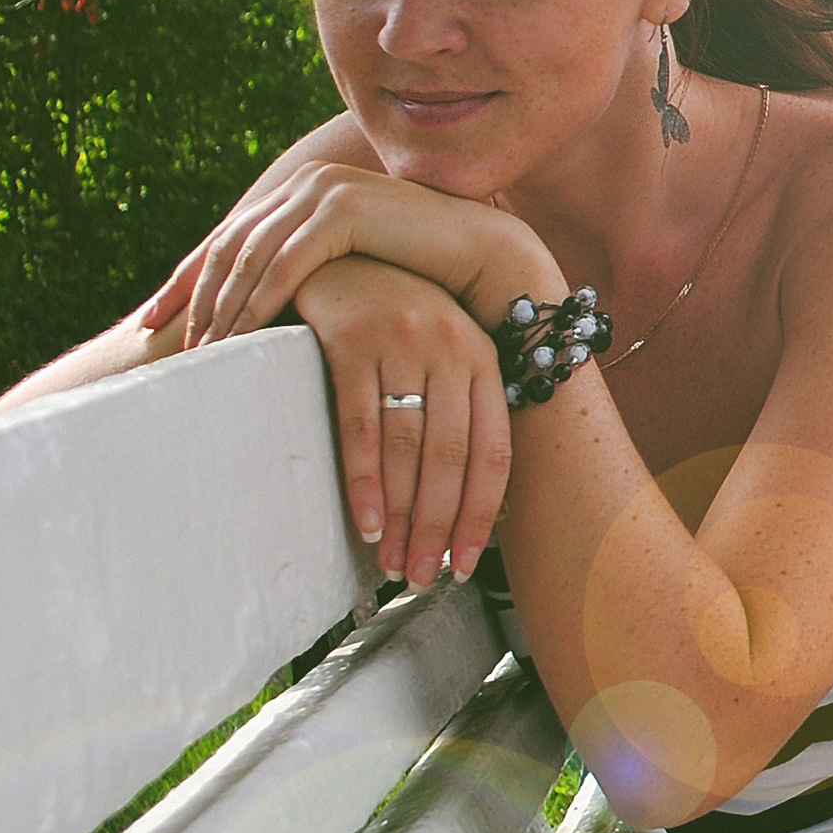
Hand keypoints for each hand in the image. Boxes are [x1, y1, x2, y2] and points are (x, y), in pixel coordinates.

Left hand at [144, 162, 553, 344]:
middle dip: (192, 295)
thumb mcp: (353, 267)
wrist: (482, 254)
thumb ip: (315, 269)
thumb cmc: (423, 271)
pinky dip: (258, 301)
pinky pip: (286, 262)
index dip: (187, 278)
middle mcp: (306, 182)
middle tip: (165, 341)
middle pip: (229, 243)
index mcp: (303, 190)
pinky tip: (240, 335)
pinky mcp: (344, 211)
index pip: (230, 236)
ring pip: (252, 254)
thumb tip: (269, 304)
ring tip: (204, 350)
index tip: (154, 318)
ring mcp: (324, 191)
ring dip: (222, 306)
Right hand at [293, 255, 514, 587]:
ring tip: (392, 562)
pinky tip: (365, 521)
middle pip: (451, 459)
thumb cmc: (394, 322)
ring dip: (401, 516)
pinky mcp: (354, 338)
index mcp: (485, 359)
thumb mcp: (442, 356)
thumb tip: (477, 508)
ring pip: (409, 448)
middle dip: (436, 528)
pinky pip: (362, 425)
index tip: (464, 565)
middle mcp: (454, 348)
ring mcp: (405, 340)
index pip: (493, 455)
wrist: (340, 255)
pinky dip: (365, 480)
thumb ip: (459, 414)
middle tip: (421, 577)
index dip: (480, 517)